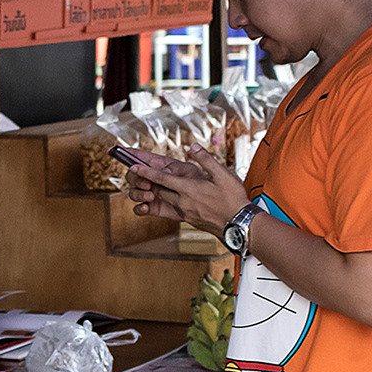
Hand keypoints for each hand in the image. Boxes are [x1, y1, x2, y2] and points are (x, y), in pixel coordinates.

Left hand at [123, 145, 249, 234]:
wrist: (239, 224)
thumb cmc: (233, 199)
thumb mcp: (222, 175)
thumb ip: (206, 159)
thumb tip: (193, 146)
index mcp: (188, 189)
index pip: (161, 178)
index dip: (146, 172)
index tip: (133, 167)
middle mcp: (183, 202)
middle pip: (159, 190)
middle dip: (150, 182)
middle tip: (142, 175)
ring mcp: (185, 212)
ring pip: (166, 200)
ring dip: (160, 193)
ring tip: (157, 185)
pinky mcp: (189, 220)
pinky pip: (174, 209)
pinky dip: (171, 202)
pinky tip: (177, 198)